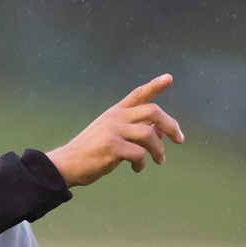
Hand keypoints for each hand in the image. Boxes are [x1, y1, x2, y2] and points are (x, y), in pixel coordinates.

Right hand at [46, 74, 184, 187]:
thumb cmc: (90, 152)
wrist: (65, 164)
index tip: (169, 78)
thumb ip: (133, 131)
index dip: (154, 85)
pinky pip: (139, 153)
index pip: (138, 94)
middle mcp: (115, 118)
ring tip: (159, 160)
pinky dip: (142, 163)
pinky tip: (136, 168)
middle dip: (171, 125)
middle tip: (179, 139)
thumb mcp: (111, 136)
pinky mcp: (111, 147)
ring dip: (159, 150)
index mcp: (114, 113)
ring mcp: (113, 131)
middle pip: (153, 111)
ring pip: (149, 134)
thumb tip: (161, 132)